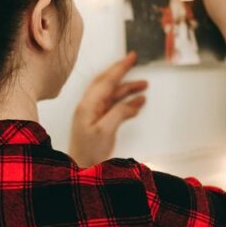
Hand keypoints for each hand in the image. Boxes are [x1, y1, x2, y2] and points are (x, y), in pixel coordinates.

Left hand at [68, 51, 147, 166]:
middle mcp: (89, 106)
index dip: (119, 68)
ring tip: (144, 86)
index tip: (131, 57)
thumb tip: (132, 102)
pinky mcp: (98, 122)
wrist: (81, 169)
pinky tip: (137, 103)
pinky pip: (114, 107)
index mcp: (88, 105)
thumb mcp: (105, 132)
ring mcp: (93, 114)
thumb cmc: (88, 153)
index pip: (106, 81)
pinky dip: (126, 103)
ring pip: (112, 95)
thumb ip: (119, 113)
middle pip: (107, 83)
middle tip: (134, 61)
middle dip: (121, 72)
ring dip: (127, 89)